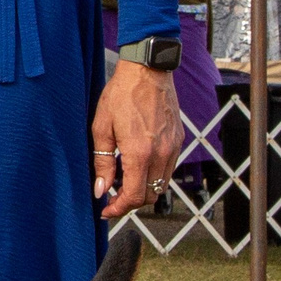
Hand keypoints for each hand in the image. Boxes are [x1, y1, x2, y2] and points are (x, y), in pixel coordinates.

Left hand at [92, 59, 182, 219]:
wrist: (147, 70)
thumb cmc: (121, 95)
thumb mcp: (101, 128)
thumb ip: (102, 162)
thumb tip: (101, 190)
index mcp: (140, 153)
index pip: (134, 196)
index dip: (119, 209)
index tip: (106, 210)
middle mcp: (162, 154)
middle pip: (150, 196)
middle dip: (130, 203)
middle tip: (112, 199)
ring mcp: (173, 147)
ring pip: (161, 184)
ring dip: (143, 189)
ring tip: (122, 181)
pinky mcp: (178, 140)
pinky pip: (168, 168)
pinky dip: (153, 175)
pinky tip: (137, 165)